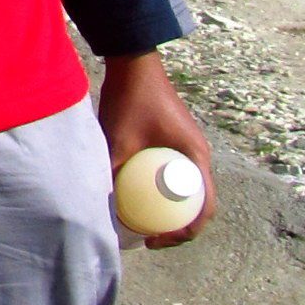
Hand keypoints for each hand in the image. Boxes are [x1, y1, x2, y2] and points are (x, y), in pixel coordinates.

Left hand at [97, 50, 216, 248]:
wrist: (132, 62)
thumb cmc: (130, 99)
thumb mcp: (118, 140)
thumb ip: (110, 172)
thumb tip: (99, 206)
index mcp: (197, 157)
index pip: (205, 207)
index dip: (186, 232)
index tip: (159, 241)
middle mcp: (199, 154)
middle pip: (198, 202)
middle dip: (179, 226)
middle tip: (149, 239)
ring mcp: (188, 147)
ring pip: (186, 189)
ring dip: (171, 209)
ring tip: (144, 222)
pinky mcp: (175, 140)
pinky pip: (174, 174)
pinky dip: (163, 190)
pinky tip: (138, 195)